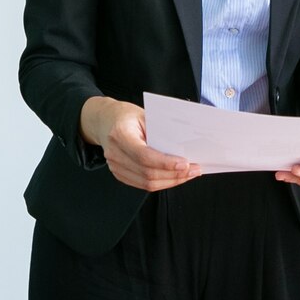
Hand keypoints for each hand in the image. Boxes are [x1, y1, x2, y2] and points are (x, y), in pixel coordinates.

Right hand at [79, 96, 199, 190]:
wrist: (105, 121)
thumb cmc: (126, 115)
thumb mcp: (144, 115)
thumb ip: (161, 130)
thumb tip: (184, 147)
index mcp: (120, 134)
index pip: (144, 156)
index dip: (166, 163)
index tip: (185, 164)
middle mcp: (115, 153)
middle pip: (147, 173)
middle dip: (174, 175)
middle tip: (194, 170)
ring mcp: (115, 166)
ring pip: (146, 183)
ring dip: (171, 181)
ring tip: (189, 174)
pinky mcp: (119, 173)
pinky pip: (142, 184)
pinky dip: (161, 182)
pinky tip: (175, 176)